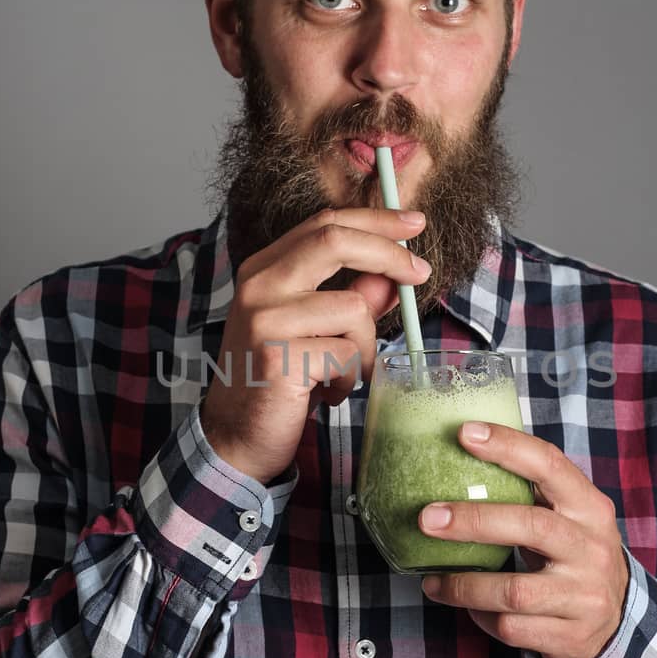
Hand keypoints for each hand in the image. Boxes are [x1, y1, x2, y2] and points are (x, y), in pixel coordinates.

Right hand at [200, 207, 431, 485]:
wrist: (236, 437)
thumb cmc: (280, 382)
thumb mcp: (318, 331)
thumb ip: (352, 299)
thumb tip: (392, 276)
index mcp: (264, 269)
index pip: (324, 223)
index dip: (374, 219)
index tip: (414, 222)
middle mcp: (258, 285)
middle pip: (334, 240)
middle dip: (387, 252)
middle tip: (420, 272)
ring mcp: (264, 319)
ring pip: (354, 310)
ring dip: (365, 349)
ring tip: (343, 374)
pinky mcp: (278, 356)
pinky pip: (347, 354)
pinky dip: (349, 378)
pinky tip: (326, 394)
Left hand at [417, 421, 630, 657]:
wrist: (615, 620)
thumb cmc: (574, 555)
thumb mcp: (569, 519)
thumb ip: (532, 493)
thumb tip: (463, 448)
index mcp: (590, 508)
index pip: (550, 466)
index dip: (508, 447)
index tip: (464, 433)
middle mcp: (592, 549)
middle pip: (530, 526)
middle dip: (473, 521)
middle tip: (426, 518)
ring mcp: (584, 595)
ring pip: (514, 590)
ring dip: (465, 585)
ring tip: (433, 581)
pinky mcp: (570, 635)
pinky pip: (512, 626)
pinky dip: (482, 617)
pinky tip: (470, 607)